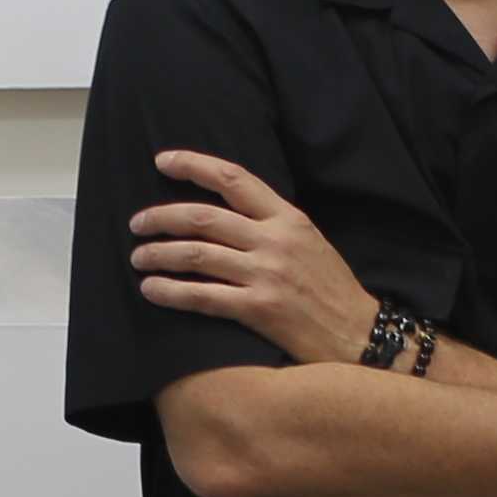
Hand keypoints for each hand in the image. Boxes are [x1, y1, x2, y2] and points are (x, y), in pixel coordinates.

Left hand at [132, 150, 376, 366]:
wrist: (358, 335)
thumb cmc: (331, 290)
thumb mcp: (309, 242)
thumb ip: (271, 224)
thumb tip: (224, 212)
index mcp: (288, 218)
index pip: (234, 178)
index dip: (193, 165)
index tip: (162, 161)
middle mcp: (275, 241)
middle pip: (204, 217)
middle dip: (162, 217)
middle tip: (137, 223)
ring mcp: (267, 275)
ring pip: (197, 254)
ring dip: (159, 254)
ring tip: (138, 257)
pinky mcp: (259, 309)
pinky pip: (202, 296)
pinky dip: (170, 291)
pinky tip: (151, 289)